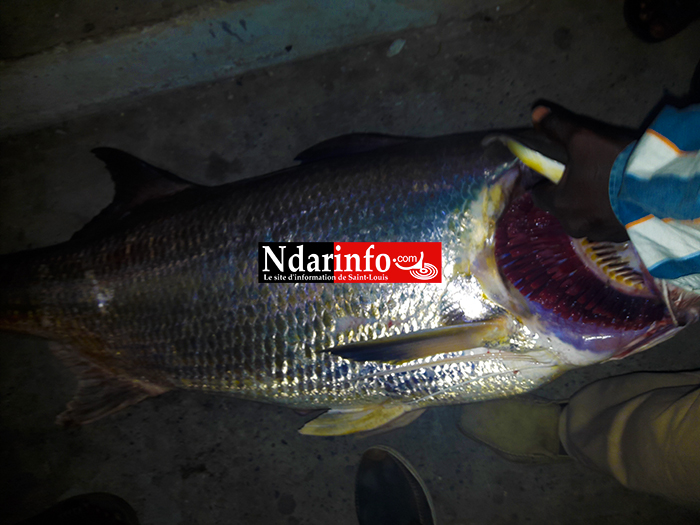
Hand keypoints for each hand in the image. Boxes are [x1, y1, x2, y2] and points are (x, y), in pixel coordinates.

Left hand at [529, 105, 631, 241]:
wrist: (658, 188)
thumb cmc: (614, 164)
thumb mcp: (583, 139)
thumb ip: (557, 128)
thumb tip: (536, 113)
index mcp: (559, 205)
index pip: (539, 195)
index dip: (545, 181)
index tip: (556, 171)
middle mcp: (574, 225)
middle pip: (561, 207)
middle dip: (567, 193)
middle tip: (583, 175)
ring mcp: (597, 233)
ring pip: (583, 217)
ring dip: (587, 205)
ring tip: (603, 187)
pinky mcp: (618, 237)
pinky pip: (604, 224)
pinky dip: (606, 213)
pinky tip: (618, 199)